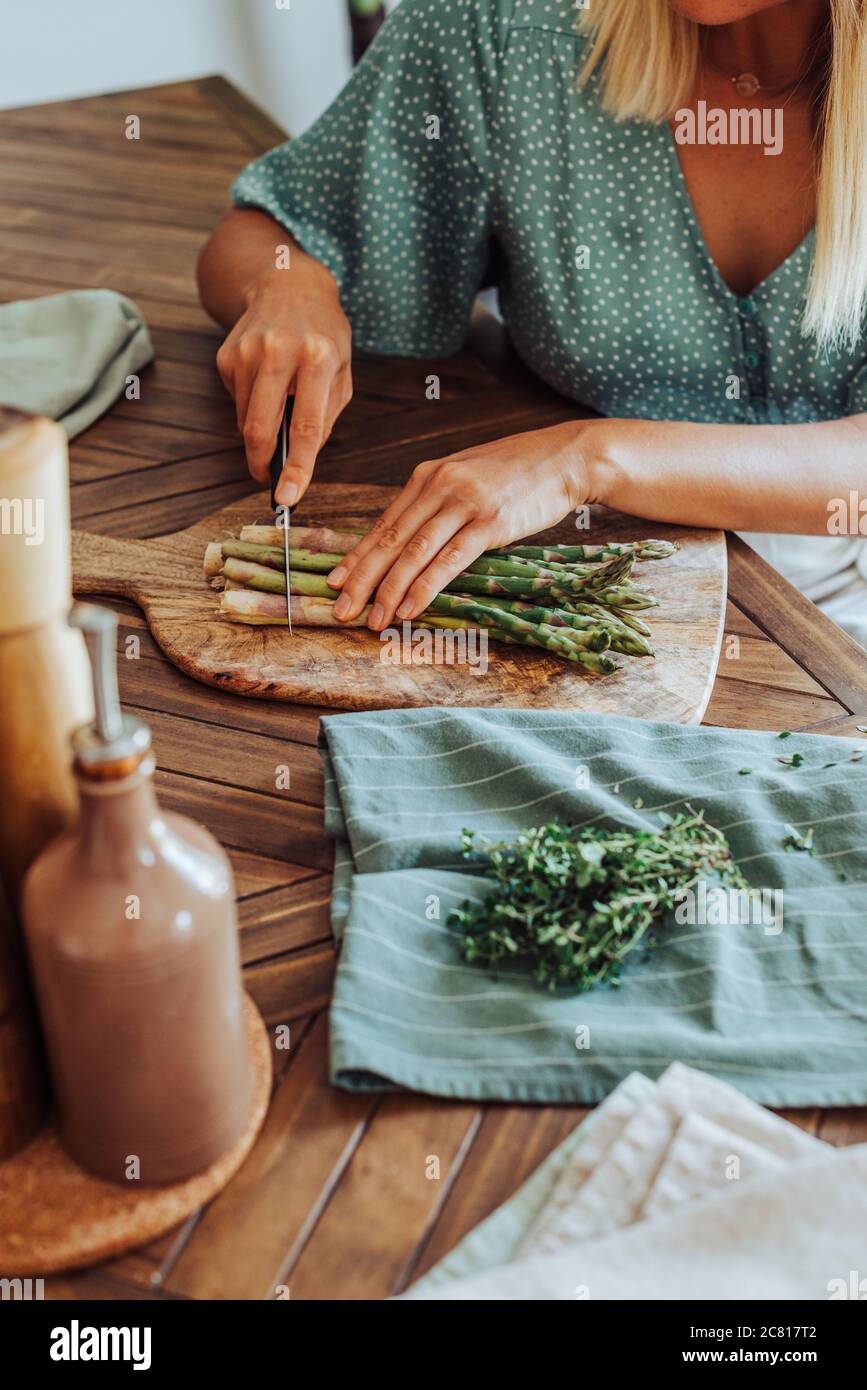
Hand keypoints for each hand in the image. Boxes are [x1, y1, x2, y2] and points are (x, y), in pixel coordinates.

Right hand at [215, 264, 351, 505]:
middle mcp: (278, 351)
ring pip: (245, 420)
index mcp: (317, 358)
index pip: (305, 426)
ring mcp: (247, 351)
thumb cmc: (323, 336)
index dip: (296, 467)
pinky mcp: (227, 355)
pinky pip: (236, 402)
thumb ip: (325, 416)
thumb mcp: (342, 372)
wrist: (287, 285)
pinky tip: (265, 383)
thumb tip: (299, 459)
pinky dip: (250, 406)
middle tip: (268, 480)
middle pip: (260, 428)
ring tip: (278, 408)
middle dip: (261, 464)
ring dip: (260, 431)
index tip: (287, 497)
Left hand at [327, 420, 597, 628]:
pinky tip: (410, 608)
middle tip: (341, 609)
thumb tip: (411, 542)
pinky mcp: (491, 521)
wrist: (565, 457)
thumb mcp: (467, 480)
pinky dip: (425, 587)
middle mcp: (439, 486)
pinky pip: (449, 559)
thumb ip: (438, 505)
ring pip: (414, 552)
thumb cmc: (518, 474)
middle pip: (390, 539)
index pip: (383, 523)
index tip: (336, 582)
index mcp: (427, 476)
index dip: (358, 556)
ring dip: (389, 590)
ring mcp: (464, 503)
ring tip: (373, 619)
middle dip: (363, 579)